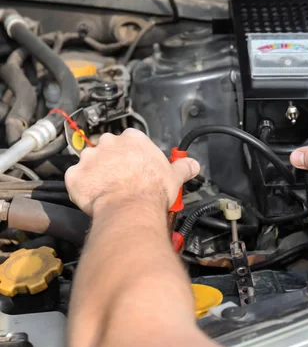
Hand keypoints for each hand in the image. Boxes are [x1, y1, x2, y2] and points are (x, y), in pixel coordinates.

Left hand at [65, 129, 199, 214]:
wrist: (130, 207)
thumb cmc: (152, 189)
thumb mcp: (174, 176)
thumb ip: (183, 167)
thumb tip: (193, 165)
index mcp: (133, 139)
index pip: (131, 141)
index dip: (134, 155)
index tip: (138, 166)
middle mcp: (109, 143)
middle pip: (109, 150)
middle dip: (114, 163)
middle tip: (124, 180)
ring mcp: (89, 158)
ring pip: (91, 164)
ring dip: (97, 174)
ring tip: (109, 191)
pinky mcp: (75, 175)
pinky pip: (76, 180)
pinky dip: (83, 188)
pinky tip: (95, 198)